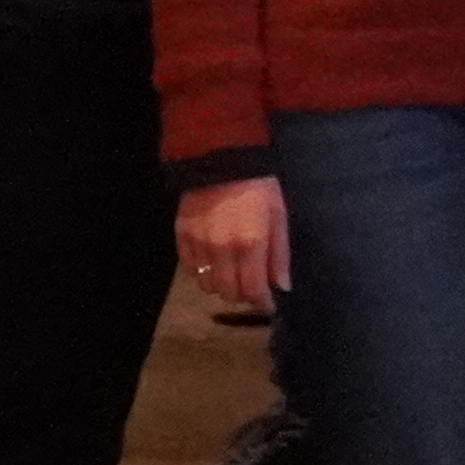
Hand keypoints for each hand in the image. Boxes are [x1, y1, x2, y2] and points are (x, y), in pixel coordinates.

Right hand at [177, 175, 291, 307]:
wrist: (220, 160)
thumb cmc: (258, 188)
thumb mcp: (278, 216)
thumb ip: (279, 254)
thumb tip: (283, 286)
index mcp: (250, 244)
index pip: (253, 290)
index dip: (262, 303)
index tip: (268, 304)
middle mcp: (222, 250)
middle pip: (228, 293)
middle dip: (242, 295)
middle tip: (251, 285)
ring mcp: (198, 244)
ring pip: (206, 285)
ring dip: (221, 284)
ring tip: (232, 271)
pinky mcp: (181, 237)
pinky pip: (189, 269)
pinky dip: (202, 271)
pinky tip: (213, 259)